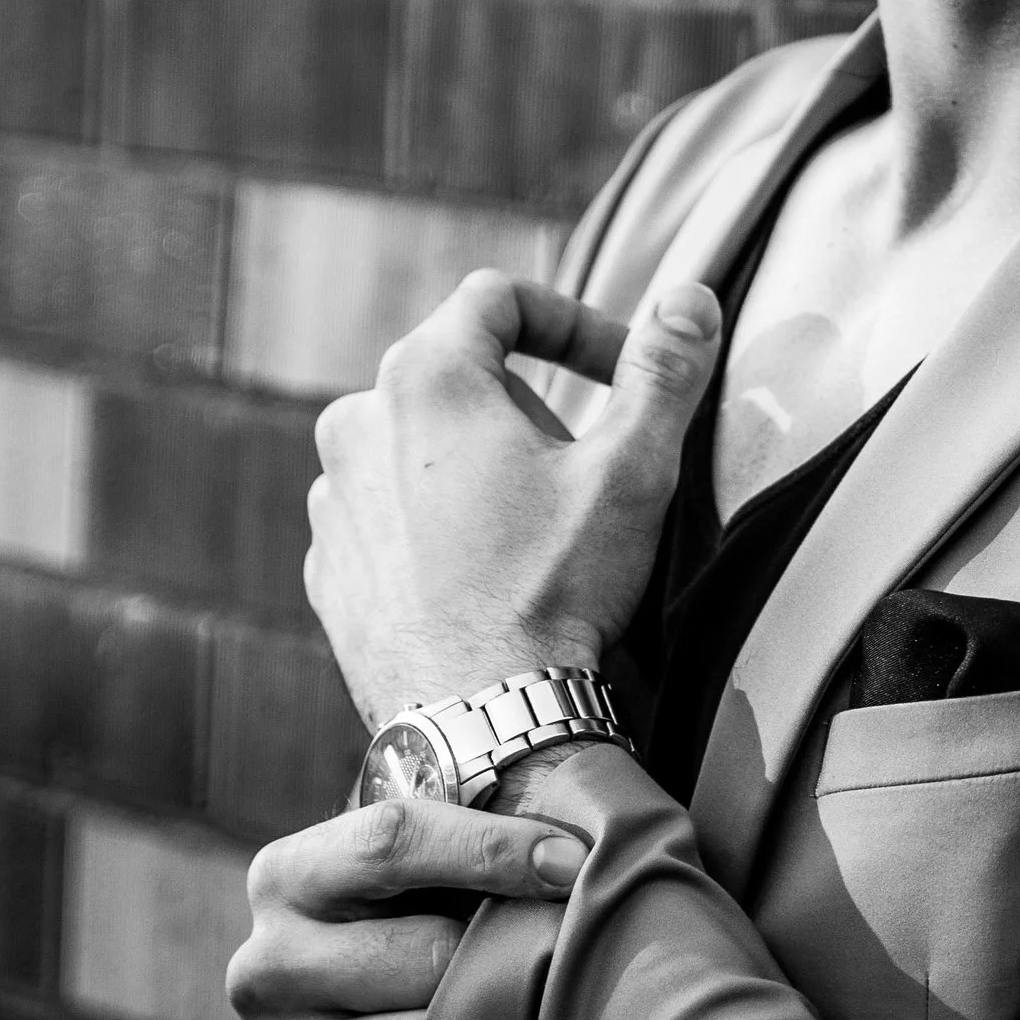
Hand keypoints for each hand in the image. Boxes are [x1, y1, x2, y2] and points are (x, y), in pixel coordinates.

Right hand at [228, 797, 589, 1019]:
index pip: (392, 840)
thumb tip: (573, 847)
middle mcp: (264, 966)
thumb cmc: (398, 952)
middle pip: (428, 951)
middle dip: (505, 962)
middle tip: (557, 972)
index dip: (494, 847)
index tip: (576, 863)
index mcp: (288, 878)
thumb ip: (466, 848)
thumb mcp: (410, 887)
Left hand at [306, 272, 722, 729]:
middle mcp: (354, 424)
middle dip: (530, 407)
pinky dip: (436, 528)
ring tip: (534, 536)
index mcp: (424, 377)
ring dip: (479, 469)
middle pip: (460, 374)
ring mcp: (331, 501)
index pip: (499, 298)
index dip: (573, 321)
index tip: (620, 373)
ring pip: (419, 447)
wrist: (482, 720)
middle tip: (585, 475)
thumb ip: (664, 371)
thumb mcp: (631, 470)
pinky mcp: (328, 569)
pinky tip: (486, 578)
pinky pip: (388, 516)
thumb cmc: (555, 589)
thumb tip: (692, 299)